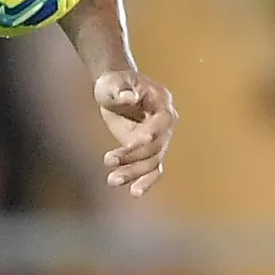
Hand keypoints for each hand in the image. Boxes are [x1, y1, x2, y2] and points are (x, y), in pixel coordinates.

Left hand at [94, 69, 175, 198]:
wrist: (114, 90)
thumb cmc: (114, 82)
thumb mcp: (113, 82)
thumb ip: (121, 90)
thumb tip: (128, 98)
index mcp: (161, 101)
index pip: (163, 119)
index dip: (153, 130)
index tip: (136, 140)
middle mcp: (164, 122)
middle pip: (157, 144)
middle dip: (134, 155)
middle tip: (109, 160)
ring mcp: (157, 138)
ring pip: (152, 161)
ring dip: (134, 172)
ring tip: (112, 180)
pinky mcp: (147, 150)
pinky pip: (151, 168)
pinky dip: (145, 181)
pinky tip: (134, 192)